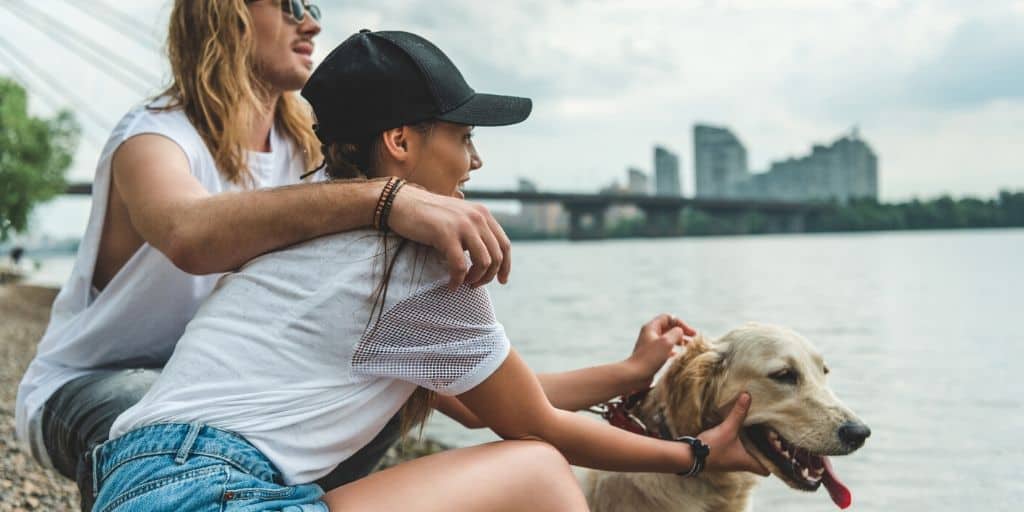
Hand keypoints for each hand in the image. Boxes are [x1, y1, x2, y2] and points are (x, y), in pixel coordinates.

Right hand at [388, 185, 510, 288]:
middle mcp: (477, 217)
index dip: (505, 266)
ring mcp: (463, 225)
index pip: (504, 244)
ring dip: (475, 279)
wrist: (401, 202)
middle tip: (474, 285)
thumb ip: (473, 232)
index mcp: (482, 214)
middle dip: (488, 276)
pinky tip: (451, 285)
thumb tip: (485, 259)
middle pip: (496, 256)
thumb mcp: (458, 218)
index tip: (501, 280)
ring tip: (463, 284)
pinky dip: (457, 280)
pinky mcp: (446, 234)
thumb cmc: (427, 215)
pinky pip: (460, 266)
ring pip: (483, 262)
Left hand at [623, 314, 695, 387]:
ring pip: (667, 339)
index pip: (668, 318)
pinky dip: (672, 350)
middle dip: (681, 332)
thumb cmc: (650, 357)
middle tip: (692, 340)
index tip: (691, 334)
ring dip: (678, 341)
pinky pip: (664, 350)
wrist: (635, 375)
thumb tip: (680, 332)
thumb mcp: (666, 342)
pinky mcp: (651, 356)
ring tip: (687, 347)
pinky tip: (677, 355)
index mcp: (651, 327)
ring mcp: (650, 345)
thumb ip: (676, 333)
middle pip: (668, 328)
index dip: (681, 323)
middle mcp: (650, 334)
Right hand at [696, 393, 769, 475]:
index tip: (776, 450)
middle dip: (764, 449)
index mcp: (747, 462)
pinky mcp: (723, 456)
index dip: (773, 462)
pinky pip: (737, 451)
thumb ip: (738, 413)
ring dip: (752, 445)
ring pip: (748, 455)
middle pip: (759, 461)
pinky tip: (740, 432)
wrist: (690, 457)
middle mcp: (741, 464)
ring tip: (758, 431)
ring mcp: (732, 462)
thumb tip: (747, 395)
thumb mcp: (727, 429)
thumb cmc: (712, 448)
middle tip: (769, 436)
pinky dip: (741, 444)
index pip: (767, 470)